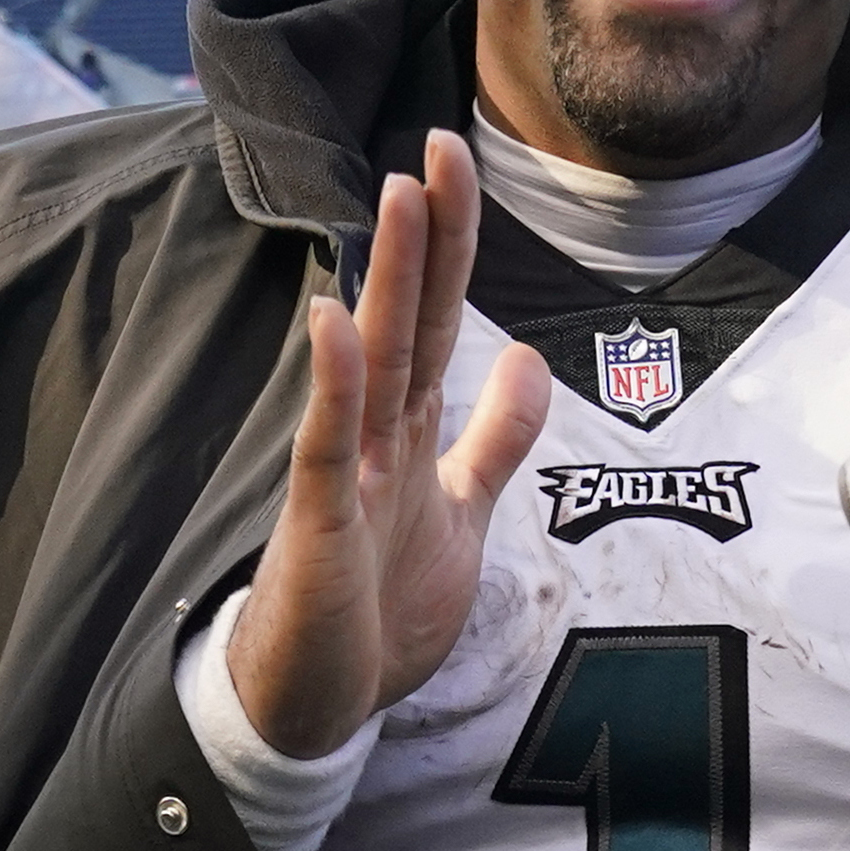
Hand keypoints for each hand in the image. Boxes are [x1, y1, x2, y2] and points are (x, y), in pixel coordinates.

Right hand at [228, 133, 553, 760]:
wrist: (319, 705)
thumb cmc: (378, 611)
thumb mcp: (462, 513)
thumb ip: (495, 439)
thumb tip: (531, 359)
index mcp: (412, 431)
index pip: (440, 318)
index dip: (455, 247)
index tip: (460, 164)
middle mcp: (377, 437)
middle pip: (409, 319)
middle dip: (427, 237)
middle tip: (439, 145)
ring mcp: (346, 476)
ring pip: (371, 363)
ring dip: (385, 282)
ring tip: (399, 199)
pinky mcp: (318, 524)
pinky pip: (326, 446)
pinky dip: (331, 385)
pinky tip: (332, 322)